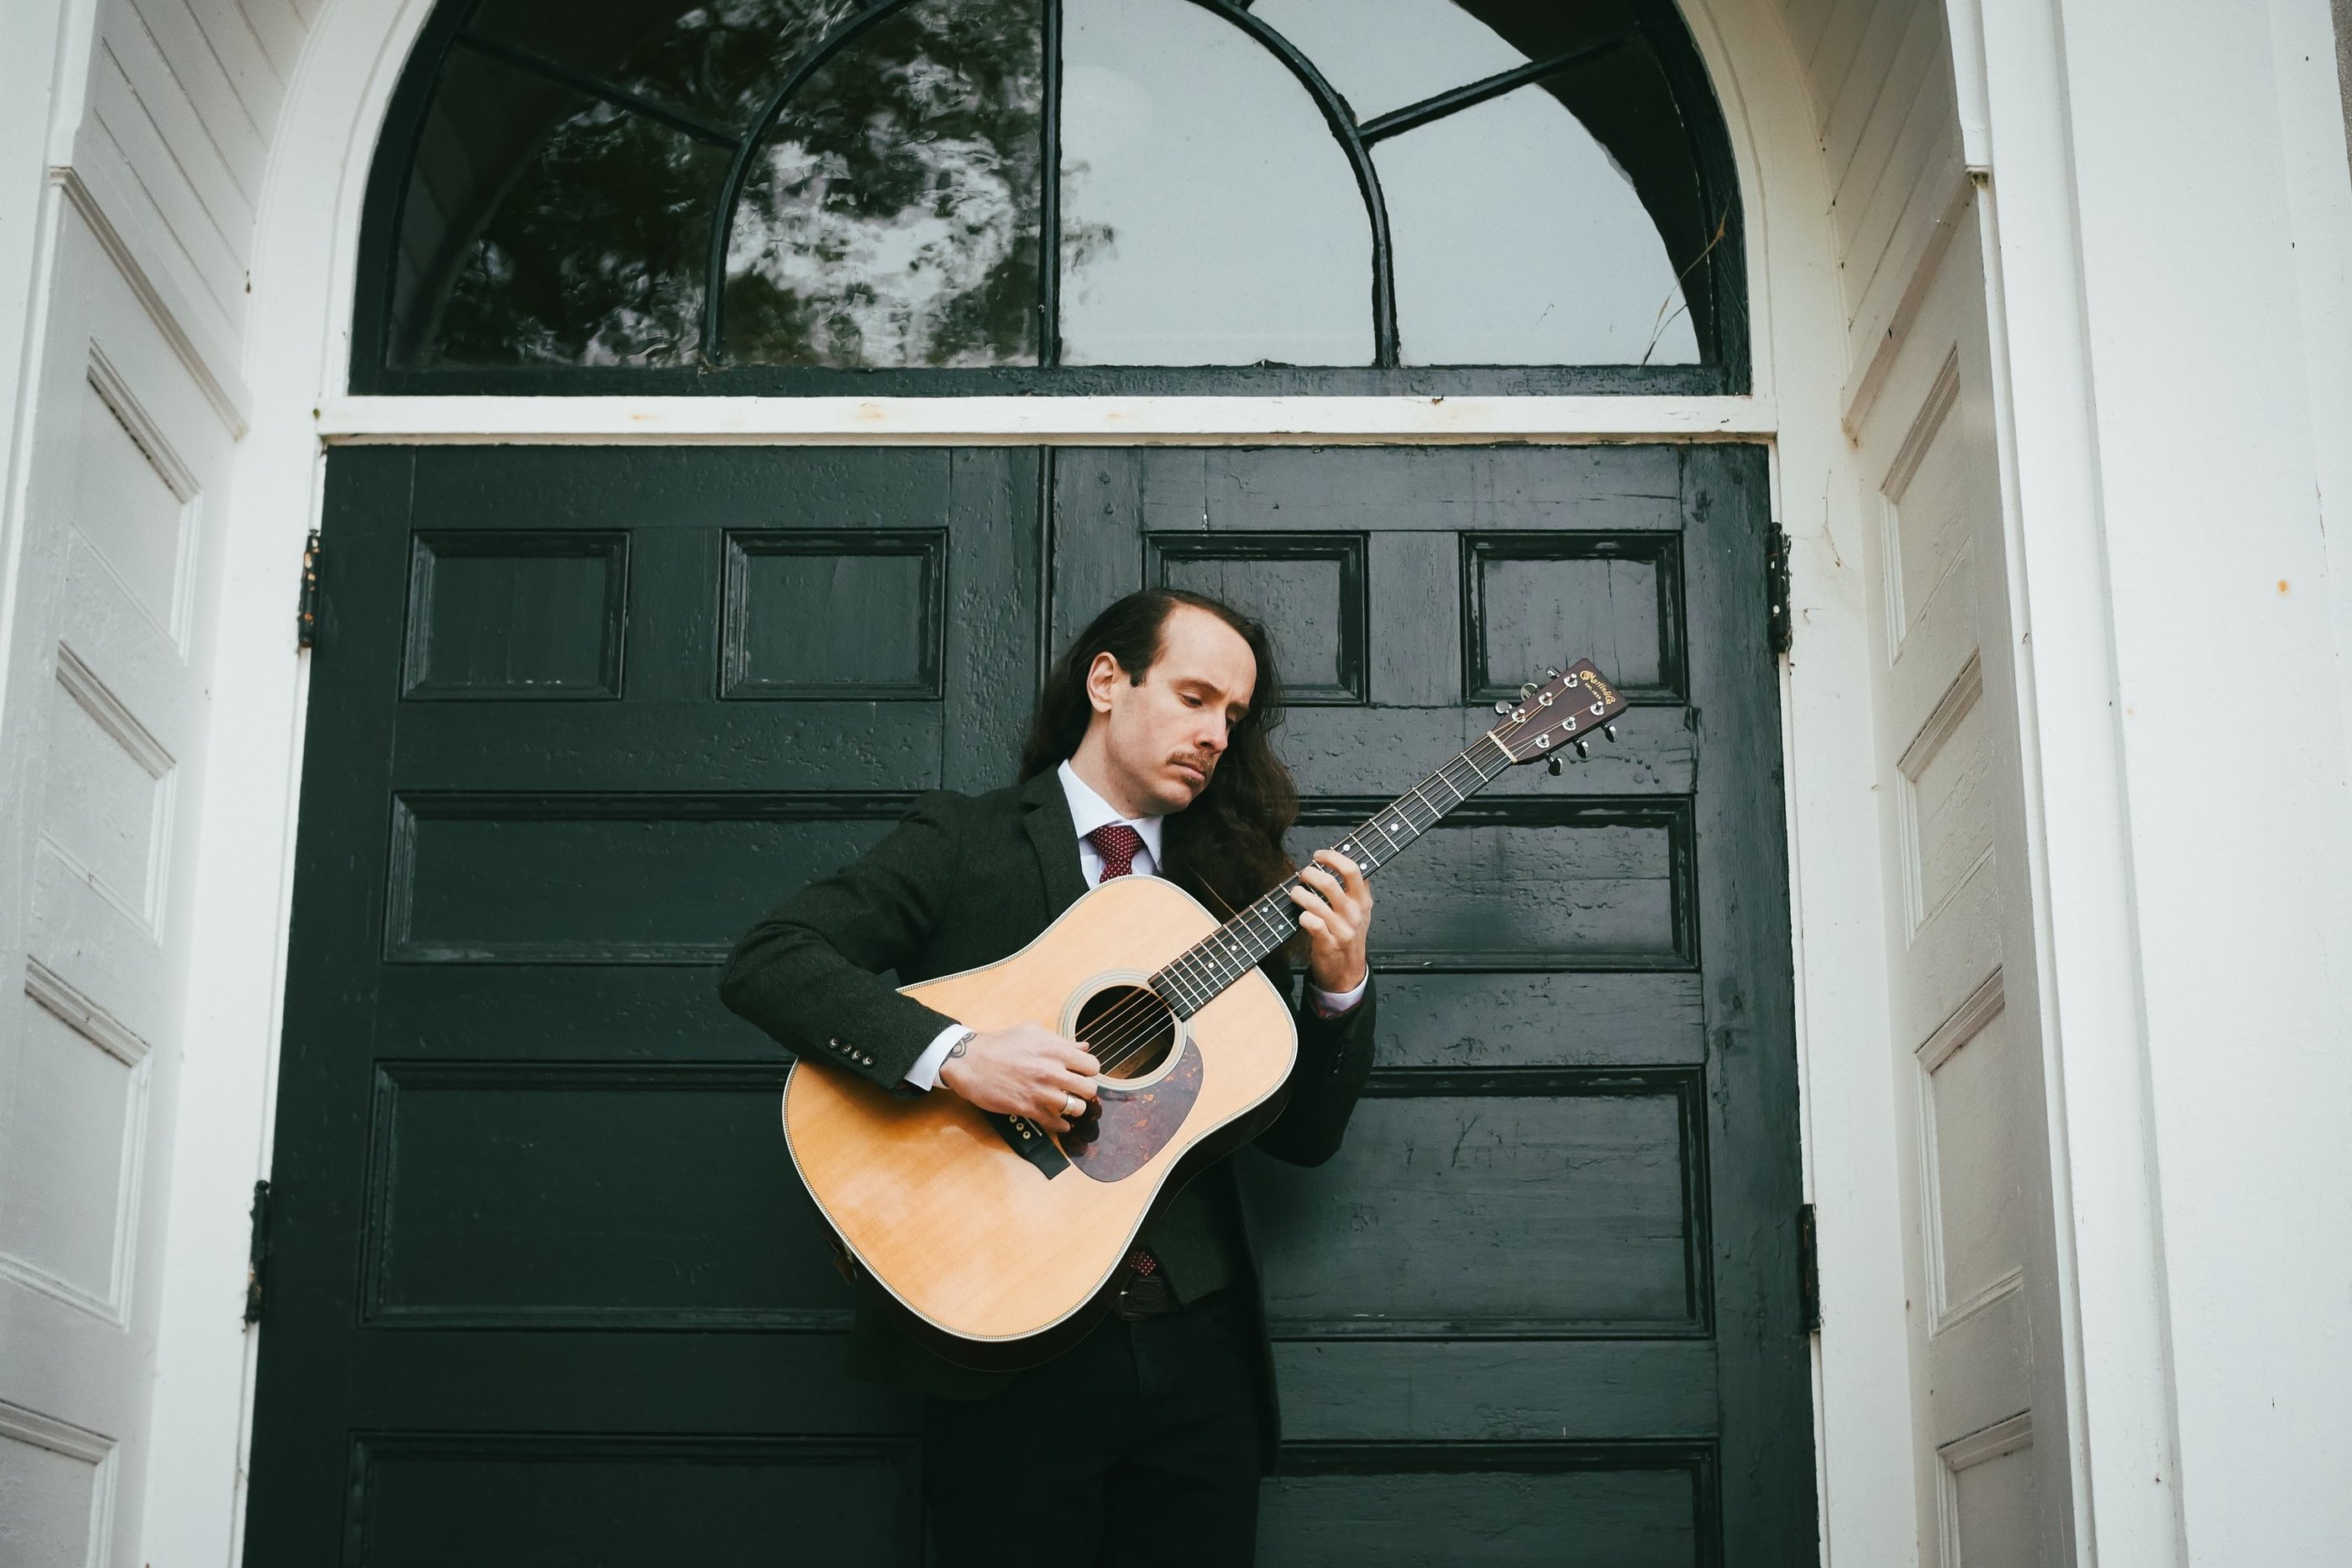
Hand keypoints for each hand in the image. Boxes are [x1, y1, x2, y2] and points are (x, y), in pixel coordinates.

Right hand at [937, 1023, 1100, 1131]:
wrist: (970, 1061)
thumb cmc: (1000, 1044)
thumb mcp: (1032, 1032)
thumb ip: (1061, 1041)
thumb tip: (1083, 1046)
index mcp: (1055, 1050)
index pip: (1092, 1065)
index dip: (1089, 1070)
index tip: (1081, 1073)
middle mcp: (1052, 1072)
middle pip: (1089, 1089)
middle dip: (1084, 1090)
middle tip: (1075, 1090)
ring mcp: (1041, 1092)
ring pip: (1076, 1108)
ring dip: (1073, 1108)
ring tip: (1066, 1104)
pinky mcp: (1028, 1109)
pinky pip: (1056, 1124)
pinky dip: (1060, 1125)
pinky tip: (1059, 1122)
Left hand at [1290, 849, 1371, 994]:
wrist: (1348, 972)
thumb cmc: (1349, 937)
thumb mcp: (1360, 912)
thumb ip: (1354, 889)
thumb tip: (1338, 861)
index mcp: (1363, 901)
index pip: (1352, 870)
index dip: (1333, 857)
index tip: (1319, 855)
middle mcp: (1354, 913)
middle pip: (1329, 883)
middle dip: (1309, 874)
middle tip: (1303, 876)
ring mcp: (1342, 929)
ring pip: (1315, 902)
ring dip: (1299, 894)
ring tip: (1295, 893)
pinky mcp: (1328, 943)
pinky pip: (1311, 923)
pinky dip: (1302, 916)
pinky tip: (1301, 916)